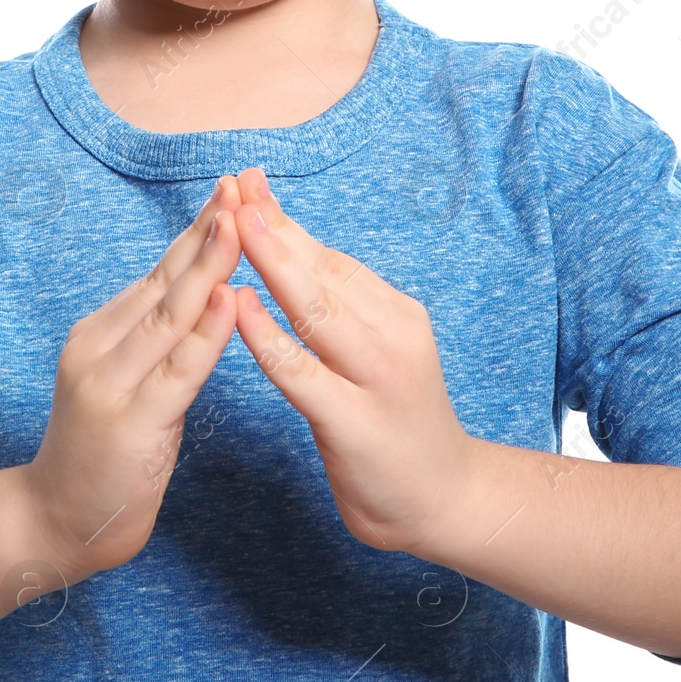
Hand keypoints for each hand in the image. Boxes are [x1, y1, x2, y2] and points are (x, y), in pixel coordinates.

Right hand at [23, 175, 242, 582]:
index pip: (159, 273)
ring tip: (237, 225)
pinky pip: (178, 370)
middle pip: (164, 282)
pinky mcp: (130, 422)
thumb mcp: (126, 382)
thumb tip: (202, 290)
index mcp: (101, 333)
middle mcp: (100, 348)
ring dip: (208, 268)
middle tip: (236, 188)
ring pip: (171, 316)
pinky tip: (231, 301)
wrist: (55, 522)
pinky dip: (207, 333)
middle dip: (204, 233)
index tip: (227, 192)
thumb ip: (155, 339)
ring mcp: (111, 384)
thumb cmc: (104, 453)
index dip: (195, 232)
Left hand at [228, 167, 474, 556]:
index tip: (246, 181)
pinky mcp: (357, 426)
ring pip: (316, 311)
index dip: (284, 219)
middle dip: (274, 227)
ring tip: (237, 225)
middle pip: (322, 272)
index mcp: (393, 312)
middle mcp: (392, 336)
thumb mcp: (374, 350)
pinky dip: (270, 339)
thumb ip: (338, 307)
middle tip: (235, 186)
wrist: (446, 500)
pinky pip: (305, 375)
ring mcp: (378, 380)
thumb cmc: (394, 419)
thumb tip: (287, 247)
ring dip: (274, 264)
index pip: (329, 256)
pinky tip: (240, 309)